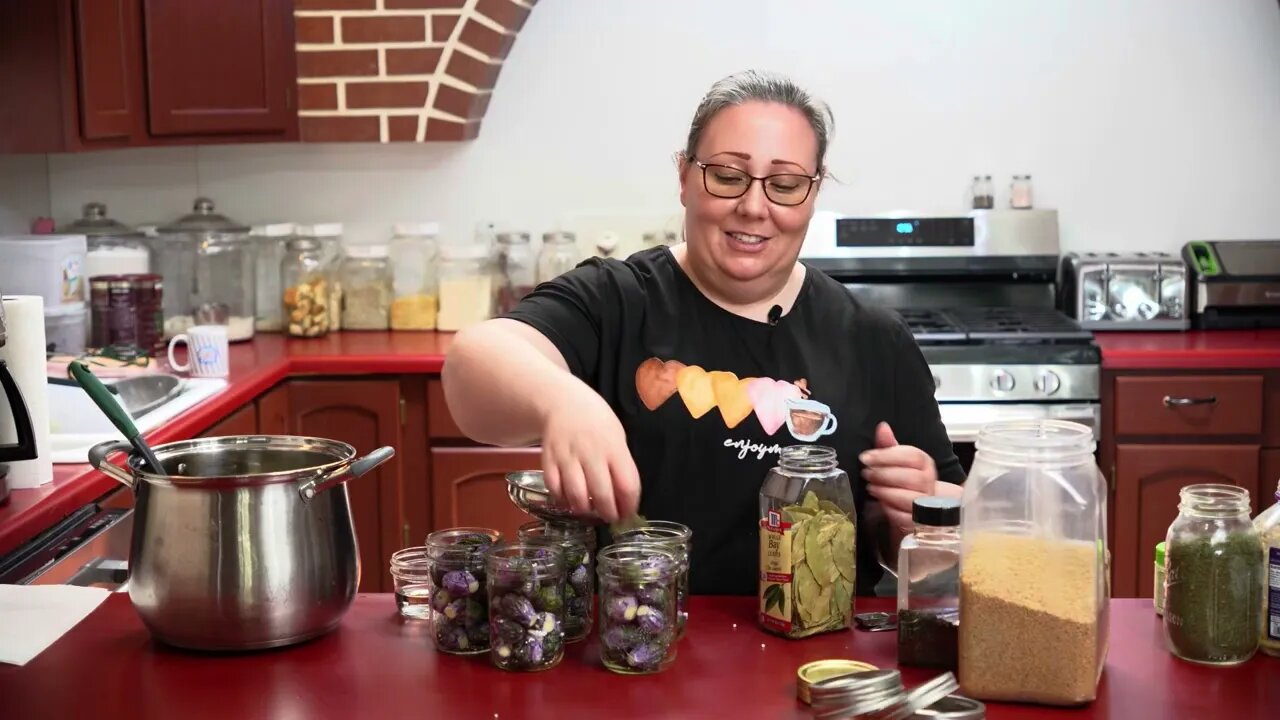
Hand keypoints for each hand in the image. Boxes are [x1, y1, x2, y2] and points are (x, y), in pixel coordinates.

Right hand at [539, 383, 639, 523]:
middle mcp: (591, 453)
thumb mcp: (617, 438)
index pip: (626, 484)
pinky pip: (554, 488)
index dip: (629, 505)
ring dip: (584, 509)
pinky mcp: (549, 460)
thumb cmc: (597, 424)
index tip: (628, 514)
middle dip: (608, 513)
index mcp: (614, 448)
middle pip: (601, 493)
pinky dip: (562, 499)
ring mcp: (568, 457)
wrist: (565, 403)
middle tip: (610, 518)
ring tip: (589, 510)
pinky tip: (569, 500)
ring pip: (576, 494)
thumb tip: (626, 498)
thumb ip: (622, 466)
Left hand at [859, 422, 937, 534]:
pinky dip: (890, 509)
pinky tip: (880, 503)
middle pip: (913, 477)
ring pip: (911, 497)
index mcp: (926, 464)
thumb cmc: (903, 482)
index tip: (866, 457)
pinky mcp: (920, 522)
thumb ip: (889, 446)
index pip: (913, 456)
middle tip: (866, 473)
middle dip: (885, 474)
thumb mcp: (896, 463)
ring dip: (886, 491)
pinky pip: (906, 517)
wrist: (918, 510)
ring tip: (870, 487)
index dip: (888, 455)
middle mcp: (930, 482)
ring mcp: (928, 504)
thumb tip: (882, 426)